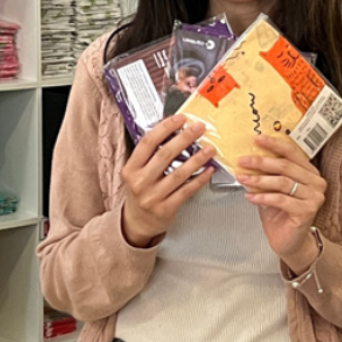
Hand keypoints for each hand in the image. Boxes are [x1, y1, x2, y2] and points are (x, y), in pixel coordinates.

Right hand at [121, 115, 215, 247]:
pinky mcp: (166, 209)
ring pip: (179, 173)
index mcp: (131, 168)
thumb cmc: (142, 190)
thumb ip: (151, 154)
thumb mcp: (137, 171)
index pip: (148, 143)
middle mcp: (140, 182)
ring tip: (210, 148)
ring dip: (197, 159)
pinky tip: (209, 170)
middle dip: (185, 138)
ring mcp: (152, 197)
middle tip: (199, 128)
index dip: (165, 128)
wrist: (137, 222)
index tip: (181, 119)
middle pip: (165, 155)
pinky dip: (200, 179)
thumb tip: (176, 130)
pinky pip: (187, 191)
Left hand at [237, 135, 325, 273]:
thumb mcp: (273, 188)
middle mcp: (315, 182)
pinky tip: (250, 197)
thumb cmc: (281, 214)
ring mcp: (314, 197)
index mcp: (310, 172)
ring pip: (282, 182)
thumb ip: (268, 173)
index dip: (274, 144)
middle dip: (261, 162)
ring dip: (259, 180)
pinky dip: (263, 197)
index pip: (292, 152)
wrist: (290, 242)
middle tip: (243, 161)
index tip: (257, 139)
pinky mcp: (307, 211)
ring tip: (243, 178)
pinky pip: (280, 200)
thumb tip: (248, 157)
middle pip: (286, 166)